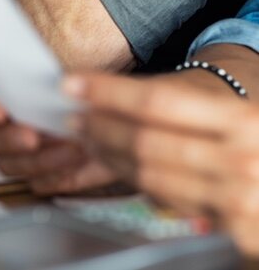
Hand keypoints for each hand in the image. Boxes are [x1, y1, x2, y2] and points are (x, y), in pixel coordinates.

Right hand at [0, 91, 117, 194]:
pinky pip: (37, 184)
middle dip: (9, 139)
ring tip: (70, 147)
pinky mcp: (44, 178)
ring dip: (39, 159)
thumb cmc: (92, 100)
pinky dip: (56, 176)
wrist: (119, 124)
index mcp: (8, 101)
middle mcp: (9, 131)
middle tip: (32, 136)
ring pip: (10, 166)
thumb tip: (58, 84)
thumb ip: (61, 82)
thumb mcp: (79, 81)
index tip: (0, 112)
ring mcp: (23, 157)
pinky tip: (76, 164)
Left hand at [65, 73, 258, 255]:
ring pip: (148, 176)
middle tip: (75, 117)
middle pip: (146, 142)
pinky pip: (165, 202)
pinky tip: (120, 166)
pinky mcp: (231, 229)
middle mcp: (242, 160)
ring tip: (90, 141)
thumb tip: (103, 94)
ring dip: (108, 156)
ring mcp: (238, 199)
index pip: (158, 102)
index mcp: (242, 120)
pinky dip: (135, 181)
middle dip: (100, 128)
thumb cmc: (248, 129)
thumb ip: (172, 100)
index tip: (72, 85)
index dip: (107, 92)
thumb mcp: (224, 103)